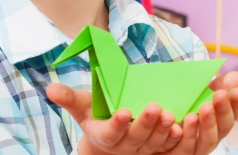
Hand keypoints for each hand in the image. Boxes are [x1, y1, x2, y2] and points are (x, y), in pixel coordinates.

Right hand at [47, 84, 182, 154]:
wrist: (111, 135)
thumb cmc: (96, 114)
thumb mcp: (82, 106)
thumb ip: (68, 98)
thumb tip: (50, 88)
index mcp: (105, 135)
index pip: (111, 131)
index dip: (118, 123)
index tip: (124, 111)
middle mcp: (125, 145)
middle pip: (137, 137)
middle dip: (147, 123)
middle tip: (155, 107)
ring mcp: (144, 148)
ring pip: (156, 142)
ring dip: (165, 130)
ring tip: (171, 115)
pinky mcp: (160, 146)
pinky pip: (171, 144)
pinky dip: (179, 136)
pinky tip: (186, 124)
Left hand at [161, 71, 237, 154]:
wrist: (149, 123)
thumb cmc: (178, 106)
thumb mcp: (196, 93)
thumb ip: (215, 86)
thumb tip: (236, 78)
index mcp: (216, 123)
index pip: (231, 114)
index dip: (236, 103)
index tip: (237, 90)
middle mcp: (209, 137)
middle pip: (221, 129)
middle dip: (222, 111)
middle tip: (219, 95)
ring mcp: (195, 149)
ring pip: (205, 142)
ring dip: (205, 126)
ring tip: (200, 110)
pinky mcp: (177, 154)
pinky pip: (182, 150)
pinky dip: (183, 137)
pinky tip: (178, 127)